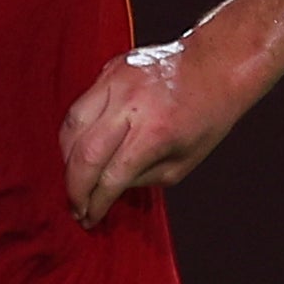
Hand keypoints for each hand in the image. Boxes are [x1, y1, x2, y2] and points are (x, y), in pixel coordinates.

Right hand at [61, 39, 258, 225]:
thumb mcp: (182, 163)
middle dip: (74, 187)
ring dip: (67, 159)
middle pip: (84, 153)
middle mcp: (131, 104)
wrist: (217, 65)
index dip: (95, 203)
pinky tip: (81, 149)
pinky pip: (81, 105)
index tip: (89, 218)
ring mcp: (116, 81)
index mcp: (155, 131)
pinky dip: (76, 132)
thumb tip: (107, 189)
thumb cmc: (207, 117)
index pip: (111, 176)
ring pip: (72, 126)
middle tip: (75, 206)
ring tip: (75, 179)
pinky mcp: (109, 70)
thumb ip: (142, 178)